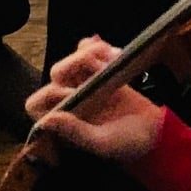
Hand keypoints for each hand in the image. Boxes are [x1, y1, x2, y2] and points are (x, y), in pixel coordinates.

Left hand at [25, 38, 162, 163]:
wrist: (155, 133)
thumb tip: (46, 120)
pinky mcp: (99, 71)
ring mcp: (83, 84)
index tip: (75, 94)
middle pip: (57, 73)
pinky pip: (88, 51)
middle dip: (76, 63)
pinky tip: (113, 50)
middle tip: (102, 63)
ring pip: (72, 60)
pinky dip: (96, 46)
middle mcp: (68, 102)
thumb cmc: (127, 144)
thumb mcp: (102, 143)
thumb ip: (75, 132)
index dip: (49, 94)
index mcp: (61, 122)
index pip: (36, 103)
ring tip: (113, 55)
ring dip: (90, 53)